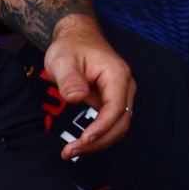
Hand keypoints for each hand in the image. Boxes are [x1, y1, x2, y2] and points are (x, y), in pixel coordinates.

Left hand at [45, 15, 135, 156]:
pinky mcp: (113, 100)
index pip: (116, 107)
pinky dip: (99, 135)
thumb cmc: (71, 47)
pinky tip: (82, 142)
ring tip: (72, 150)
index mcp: (117, 75)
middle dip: (99, 140)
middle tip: (70, 152)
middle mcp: (125, 86)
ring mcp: (122, 94)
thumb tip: (76, 98)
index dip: (102, 127)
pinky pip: (112, 122)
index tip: (83, 140)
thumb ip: (70, 80)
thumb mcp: (63, 60)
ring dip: (100, 141)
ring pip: (119, 125)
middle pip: (122, 121)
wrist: (78, 37)